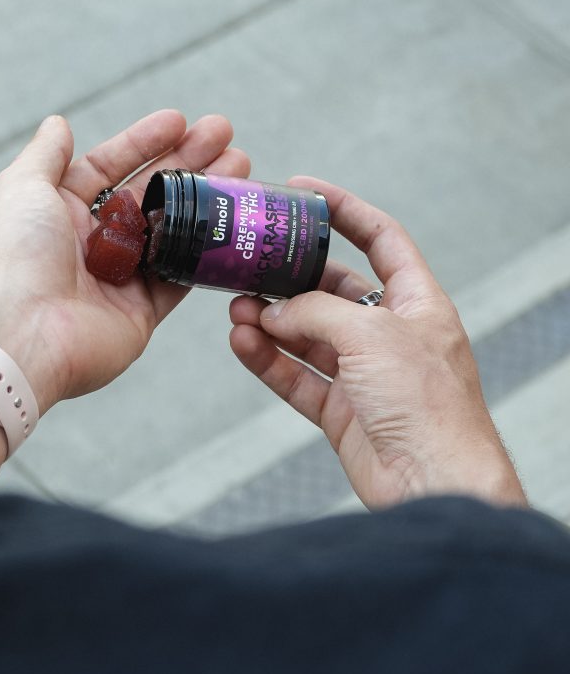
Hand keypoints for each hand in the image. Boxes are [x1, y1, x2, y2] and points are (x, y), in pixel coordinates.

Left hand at [0, 111, 249, 413]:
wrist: (24, 335)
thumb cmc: (16, 256)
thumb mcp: (22, 187)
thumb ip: (46, 153)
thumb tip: (58, 122)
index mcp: (59, 211)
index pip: (109, 166)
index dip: (145, 142)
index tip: (181, 121)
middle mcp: (89, 242)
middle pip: (148, 192)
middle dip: (187, 160)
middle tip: (225, 134)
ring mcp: (118, 277)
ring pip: (171, 229)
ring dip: (205, 198)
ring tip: (242, 166)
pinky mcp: (140, 311)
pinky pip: (180, 276)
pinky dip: (205, 251)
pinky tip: (232, 220)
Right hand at [229, 178, 525, 509]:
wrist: (434, 483)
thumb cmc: (427, 404)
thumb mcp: (370, 334)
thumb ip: (315, 312)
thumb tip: (273, 312)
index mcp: (417, 303)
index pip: (381, 238)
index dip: (344, 210)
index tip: (303, 190)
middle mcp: (390, 334)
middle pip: (332, 289)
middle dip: (290, 278)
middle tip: (252, 265)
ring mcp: (364, 373)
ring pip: (306, 334)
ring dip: (270, 321)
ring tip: (237, 309)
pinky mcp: (341, 409)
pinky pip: (295, 375)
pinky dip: (267, 359)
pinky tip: (242, 342)